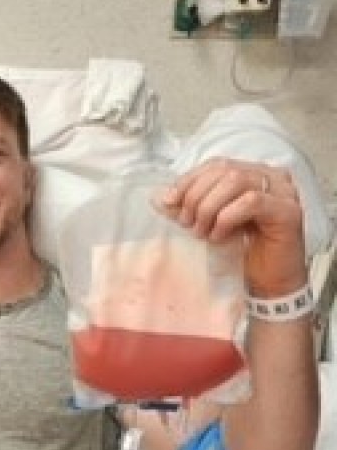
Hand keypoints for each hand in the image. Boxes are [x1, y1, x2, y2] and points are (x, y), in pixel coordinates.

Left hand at [161, 158, 306, 296]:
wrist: (269, 285)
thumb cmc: (243, 254)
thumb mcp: (211, 224)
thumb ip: (192, 207)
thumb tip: (161, 198)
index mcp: (252, 173)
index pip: (216, 164)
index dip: (188, 180)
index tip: (169, 201)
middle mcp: (271, 177)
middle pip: (224, 170)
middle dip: (196, 196)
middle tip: (186, 223)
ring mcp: (283, 192)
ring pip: (236, 181)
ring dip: (210, 207)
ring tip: (201, 231)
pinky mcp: (288, 211)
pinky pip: (252, 202)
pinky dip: (227, 218)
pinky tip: (219, 237)